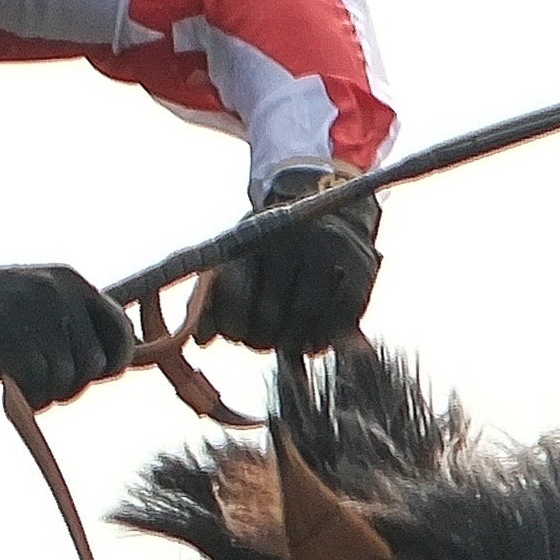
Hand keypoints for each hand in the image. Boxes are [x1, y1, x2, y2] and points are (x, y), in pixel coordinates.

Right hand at [0, 232, 138, 405]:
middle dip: (70, 386)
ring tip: (23, 387)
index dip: (112, 363)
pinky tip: (11, 389)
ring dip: (45, 395)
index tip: (89, 375)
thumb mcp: (36, 303)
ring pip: (63, 377)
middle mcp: (56, 288)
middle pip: (91, 363)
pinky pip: (35, 380)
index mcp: (70, 281)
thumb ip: (73, 327)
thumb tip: (113, 366)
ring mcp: (27, 305)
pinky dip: (27, 396)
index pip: (120, 331)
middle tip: (43, 387)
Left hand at [195, 168, 381, 356]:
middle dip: (259, 337)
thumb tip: (200, 339)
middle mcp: (293, 240)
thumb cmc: (275, 249)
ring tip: (284, 339)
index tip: (235, 331)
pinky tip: (308, 336)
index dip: (232, 325)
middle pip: (267, 318)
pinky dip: (316, 342)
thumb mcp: (239, 259)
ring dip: (287, 344)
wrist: (335, 215)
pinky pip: (332, 329)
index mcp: (257, 233)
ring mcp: (329, 256)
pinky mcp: (360, 276)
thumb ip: (211, 297)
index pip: (234, 295)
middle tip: (261, 337)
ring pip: (299, 327)